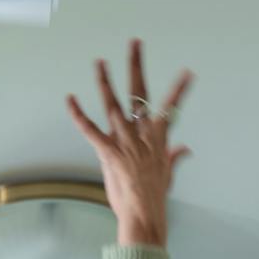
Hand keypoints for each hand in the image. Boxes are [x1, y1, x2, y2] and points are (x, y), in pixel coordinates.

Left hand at [66, 39, 192, 248]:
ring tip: (100, 62)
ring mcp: (126, 142)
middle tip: (134, 43)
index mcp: (158, 139)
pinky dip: (79, 115)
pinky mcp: (109, 153)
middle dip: (136, 66)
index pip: (170, 108)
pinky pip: (90, 130)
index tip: (187, 72)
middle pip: (140, 94)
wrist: (144, 215)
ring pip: (114, 105)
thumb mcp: (167, 174)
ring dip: (105, 82)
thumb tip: (186, 149)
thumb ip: (175, 157)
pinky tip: (70, 99)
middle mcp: (143, 135)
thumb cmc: (154, 198)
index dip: (178, 90)